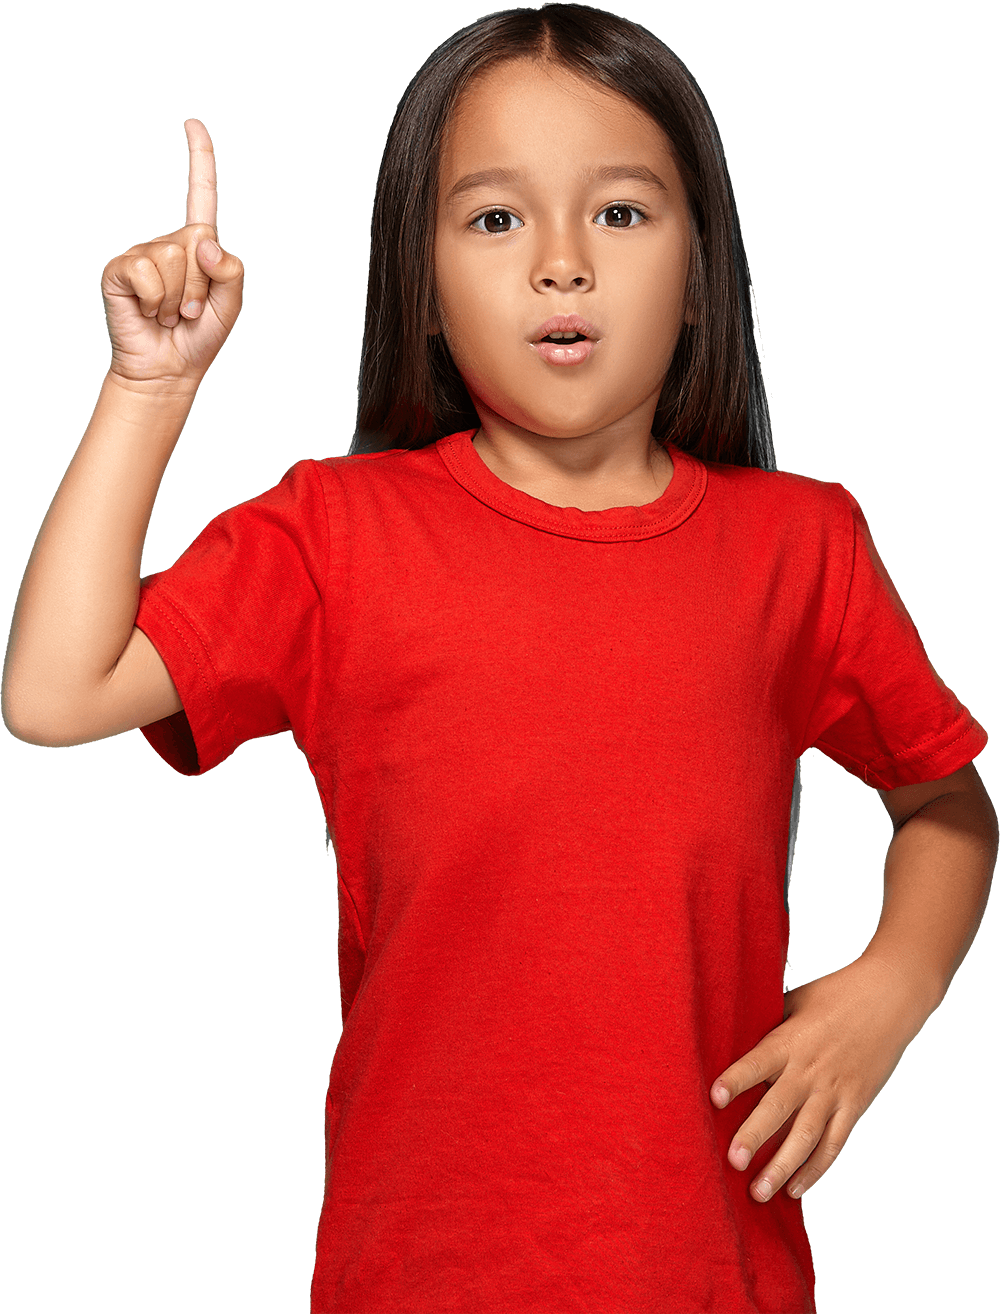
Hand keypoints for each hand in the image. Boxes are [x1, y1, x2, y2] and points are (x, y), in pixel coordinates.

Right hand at [101, 119, 243, 389]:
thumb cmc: (200, 336)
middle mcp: (170, 242)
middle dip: (199, 285)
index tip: (192, 123)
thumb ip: (231, 272)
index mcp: (199, 245)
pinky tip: (149, 312)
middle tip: (189, 311)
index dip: (199, 159)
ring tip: (170, 314)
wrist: (168, 368)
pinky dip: (154, 300)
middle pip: (196, 242)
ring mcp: (143, 253)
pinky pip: (146, 272)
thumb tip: (204, 241)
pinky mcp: (121, 269)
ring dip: (177, 298)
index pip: (200, 195)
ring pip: (173, 260)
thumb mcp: (230, 305)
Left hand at [709, 955, 934, 1202]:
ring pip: (806, 1135)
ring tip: (759, 1191)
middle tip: (733, 1162)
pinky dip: (815, 1169)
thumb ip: (767, 1024)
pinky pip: (834, 1143)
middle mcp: (809, 1070)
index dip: (736, 1080)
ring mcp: (834, 1091)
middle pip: (779, 1107)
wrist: (889, 998)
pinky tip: (794, 1189)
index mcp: (789, 1040)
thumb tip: (730, 1036)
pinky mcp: (855, 1105)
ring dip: (782, 1165)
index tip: (714, 1098)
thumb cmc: (833, 994)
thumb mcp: (794, 1000)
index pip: (757, 1063)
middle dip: (755, 1135)